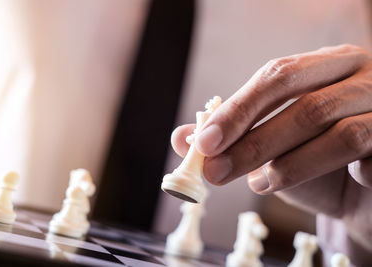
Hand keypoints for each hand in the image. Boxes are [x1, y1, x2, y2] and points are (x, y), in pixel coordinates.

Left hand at [171, 44, 371, 263]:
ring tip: (257, 186)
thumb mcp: (267, 149)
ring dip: (288, 164)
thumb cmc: (314, 165)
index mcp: (325, 66)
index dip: (238, 110)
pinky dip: (332, 174)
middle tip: (216, 172)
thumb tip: (180, 138)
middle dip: (254, 140)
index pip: (277, 76)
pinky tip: (315, 190)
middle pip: (304, 102)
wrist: (364, 197)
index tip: (203, 142)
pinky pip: (369, 157)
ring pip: (337, 131)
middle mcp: (361, 77)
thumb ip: (229, 140)